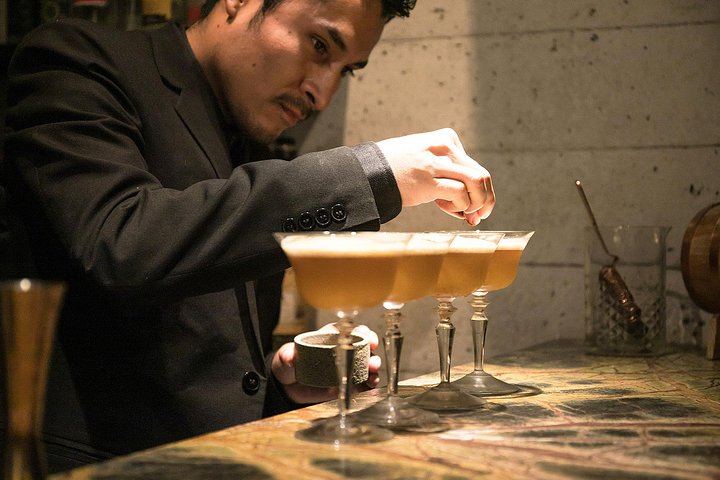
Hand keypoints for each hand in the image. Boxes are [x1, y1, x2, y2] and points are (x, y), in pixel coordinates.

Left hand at [271, 323, 381, 403]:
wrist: (289, 388)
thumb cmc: (289, 366)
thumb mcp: (285, 359)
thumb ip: (287, 356)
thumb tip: (289, 357)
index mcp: (329, 338)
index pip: (347, 330)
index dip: (360, 332)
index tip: (366, 337)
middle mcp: (342, 350)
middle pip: (362, 345)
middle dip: (371, 350)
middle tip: (373, 360)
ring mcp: (347, 366)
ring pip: (366, 363)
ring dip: (373, 367)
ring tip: (373, 374)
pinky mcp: (348, 382)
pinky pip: (363, 382)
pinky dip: (369, 383)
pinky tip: (371, 386)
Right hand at [376, 128, 494, 224]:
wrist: (369, 172)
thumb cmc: (395, 170)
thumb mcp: (424, 159)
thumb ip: (447, 174)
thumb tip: (469, 204)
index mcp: (446, 139)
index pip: (474, 166)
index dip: (477, 190)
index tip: (465, 205)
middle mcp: (445, 147)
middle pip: (482, 175)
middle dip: (484, 200)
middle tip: (476, 216)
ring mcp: (437, 163)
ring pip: (478, 182)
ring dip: (477, 203)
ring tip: (466, 214)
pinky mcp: (429, 180)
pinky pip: (460, 194)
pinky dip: (460, 207)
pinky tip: (445, 208)